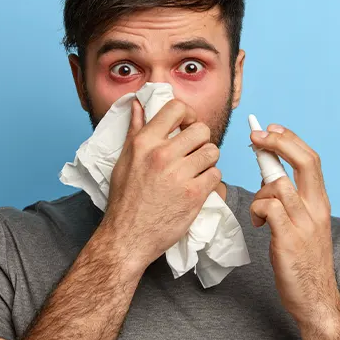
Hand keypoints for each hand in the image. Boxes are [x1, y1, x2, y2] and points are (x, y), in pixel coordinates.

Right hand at [101, 98, 220, 268]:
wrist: (128, 236)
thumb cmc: (124, 199)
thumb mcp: (124, 159)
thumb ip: (135, 129)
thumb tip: (138, 104)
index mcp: (144, 142)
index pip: (176, 108)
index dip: (187, 114)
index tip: (186, 125)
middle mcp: (162, 155)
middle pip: (201, 130)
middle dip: (200, 140)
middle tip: (193, 151)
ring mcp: (180, 175)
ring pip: (213, 151)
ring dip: (207, 160)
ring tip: (196, 170)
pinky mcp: (194, 195)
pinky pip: (216, 175)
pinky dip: (210, 180)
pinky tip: (198, 186)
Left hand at [249, 124, 338, 326]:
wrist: (315, 297)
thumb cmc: (302, 257)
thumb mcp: (302, 222)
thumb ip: (289, 199)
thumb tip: (268, 176)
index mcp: (320, 201)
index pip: (310, 159)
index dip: (289, 140)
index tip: (271, 128)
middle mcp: (316, 207)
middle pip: (305, 161)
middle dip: (279, 142)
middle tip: (256, 135)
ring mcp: (304, 223)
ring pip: (279, 184)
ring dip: (260, 192)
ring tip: (258, 213)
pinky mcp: (289, 238)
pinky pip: (269, 207)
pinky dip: (257, 209)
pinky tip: (259, 224)